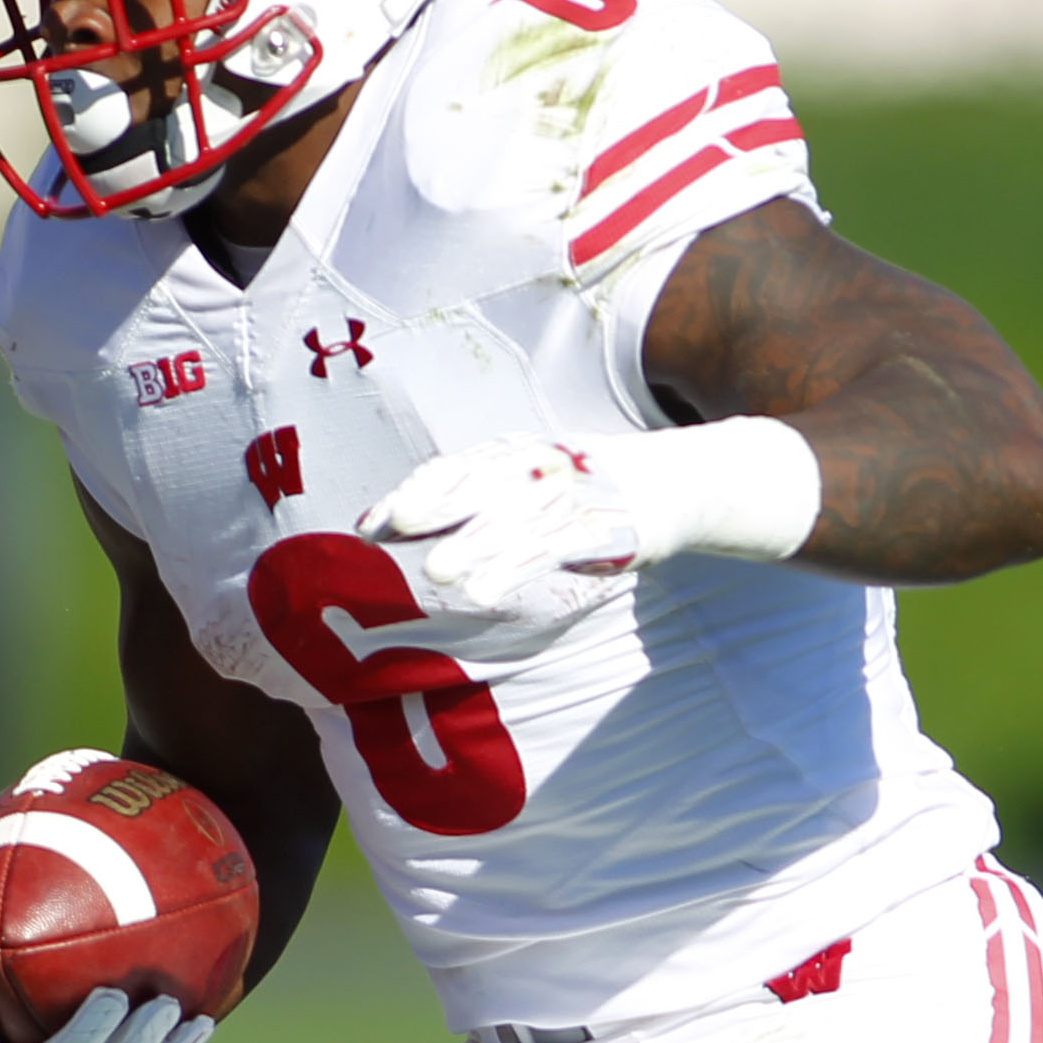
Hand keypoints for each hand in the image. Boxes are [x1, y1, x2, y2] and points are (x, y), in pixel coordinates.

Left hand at [357, 437, 645, 631]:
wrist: (668, 485)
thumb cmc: (576, 491)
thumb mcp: (523, 481)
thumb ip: (462, 497)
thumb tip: (382, 520)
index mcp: (515, 452)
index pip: (456, 469)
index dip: (415, 493)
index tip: (373, 525)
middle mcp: (540, 466)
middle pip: (481, 485)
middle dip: (439, 504)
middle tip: (399, 527)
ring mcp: (572, 497)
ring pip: (515, 521)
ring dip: (475, 545)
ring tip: (438, 572)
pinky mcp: (600, 530)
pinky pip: (550, 550)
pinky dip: (514, 569)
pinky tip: (482, 591)